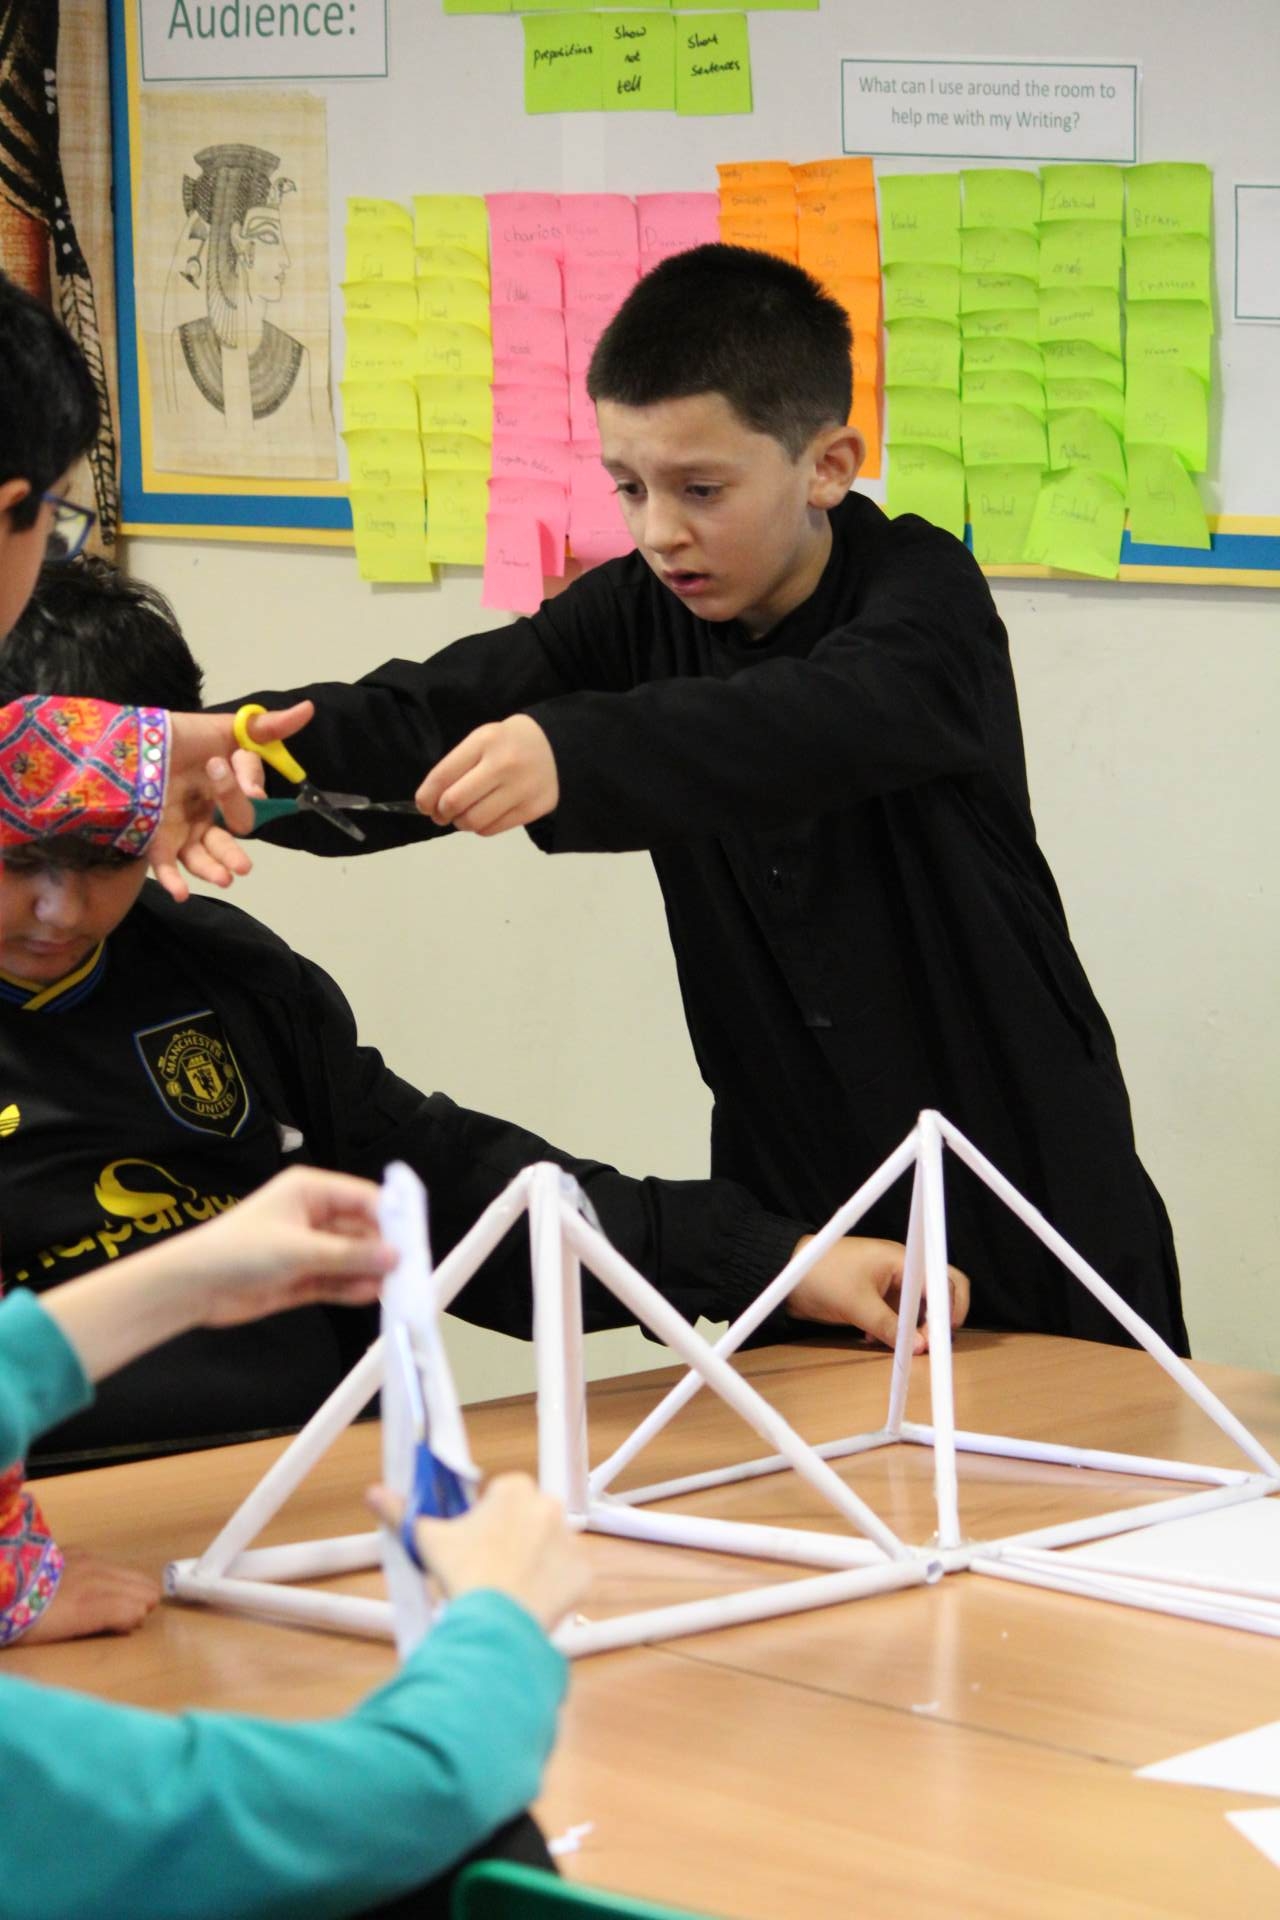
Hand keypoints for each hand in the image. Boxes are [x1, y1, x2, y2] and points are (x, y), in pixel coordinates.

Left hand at [21, 1546, 159, 1644]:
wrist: (3, 1583)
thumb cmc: (27, 1620)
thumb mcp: (61, 1631)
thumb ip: (100, 1620)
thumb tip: (131, 1617)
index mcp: (87, 1606)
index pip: (129, 1608)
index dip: (137, 1614)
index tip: (137, 1621)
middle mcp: (92, 1581)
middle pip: (132, 1587)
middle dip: (143, 1597)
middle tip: (147, 1606)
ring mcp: (86, 1563)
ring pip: (123, 1572)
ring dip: (134, 1583)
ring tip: (143, 1591)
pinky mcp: (76, 1552)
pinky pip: (107, 1561)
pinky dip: (116, 1571)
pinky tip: (115, 1576)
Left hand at [150, 702, 315, 901]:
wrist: (131, 739)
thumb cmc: (180, 734)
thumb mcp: (225, 728)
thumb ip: (265, 727)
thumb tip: (308, 708)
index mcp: (225, 793)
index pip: (245, 801)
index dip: (246, 795)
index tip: (253, 792)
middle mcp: (206, 815)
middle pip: (227, 839)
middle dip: (234, 853)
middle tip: (242, 866)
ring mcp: (180, 830)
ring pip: (201, 858)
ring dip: (214, 870)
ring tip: (225, 880)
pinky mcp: (153, 840)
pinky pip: (165, 864)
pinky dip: (174, 880)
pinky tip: (181, 894)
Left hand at [179, 1166, 395, 1328]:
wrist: (191, 1288)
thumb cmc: (239, 1252)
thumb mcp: (298, 1249)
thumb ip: (349, 1255)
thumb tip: (395, 1256)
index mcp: (311, 1191)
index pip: (363, 1197)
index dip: (391, 1216)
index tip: (415, 1237)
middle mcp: (313, 1216)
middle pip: (361, 1230)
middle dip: (383, 1249)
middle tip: (409, 1270)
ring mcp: (308, 1249)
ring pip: (351, 1258)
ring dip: (370, 1271)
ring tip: (396, 1288)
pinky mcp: (302, 1278)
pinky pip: (337, 1280)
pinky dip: (352, 1288)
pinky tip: (372, 1295)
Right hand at [367, 1472, 588, 1632]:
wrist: (495, 1623)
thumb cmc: (461, 1573)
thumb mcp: (426, 1539)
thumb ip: (400, 1511)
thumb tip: (373, 1492)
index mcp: (515, 1488)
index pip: (499, 1495)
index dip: (483, 1519)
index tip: (471, 1542)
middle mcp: (550, 1506)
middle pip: (527, 1519)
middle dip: (510, 1538)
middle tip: (486, 1568)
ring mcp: (571, 1541)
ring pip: (548, 1547)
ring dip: (532, 1561)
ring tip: (505, 1589)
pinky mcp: (584, 1574)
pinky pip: (567, 1577)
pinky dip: (551, 1588)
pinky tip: (527, 1602)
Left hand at [415, 716, 557, 835]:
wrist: (557, 747)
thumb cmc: (509, 744)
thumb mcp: (482, 740)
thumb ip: (457, 766)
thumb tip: (431, 803)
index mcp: (485, 741)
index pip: (442, 776)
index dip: (426, 797)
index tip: (424, 806)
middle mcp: (503, 764)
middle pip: (455, 802)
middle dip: (441, 813)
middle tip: (442, 815)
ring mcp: (521, 788)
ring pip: (474, 821)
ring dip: (461, 823)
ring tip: (464, 816)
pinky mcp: (533, 808)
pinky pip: (493, 829)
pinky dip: (481, 827)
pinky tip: (485, 816)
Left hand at [786, 1235, 969, 1353]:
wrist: (786, 1274)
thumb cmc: (820, 1275)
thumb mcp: (856, 1305)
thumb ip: (889, 1326)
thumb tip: (920, 1347)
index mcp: (902, 1260)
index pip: (943, 1280)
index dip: (949, 1308)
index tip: (940, 1335)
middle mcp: (902, 1269)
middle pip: (937, 1293)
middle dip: (935, 1320)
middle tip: (927, 1344)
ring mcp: (890, 1283)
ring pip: (917, 1309)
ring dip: (912, 1329)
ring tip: (897, 1345)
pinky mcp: (877, 1297)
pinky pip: (898, 1316)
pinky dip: (894, 1329)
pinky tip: (873, 1339)